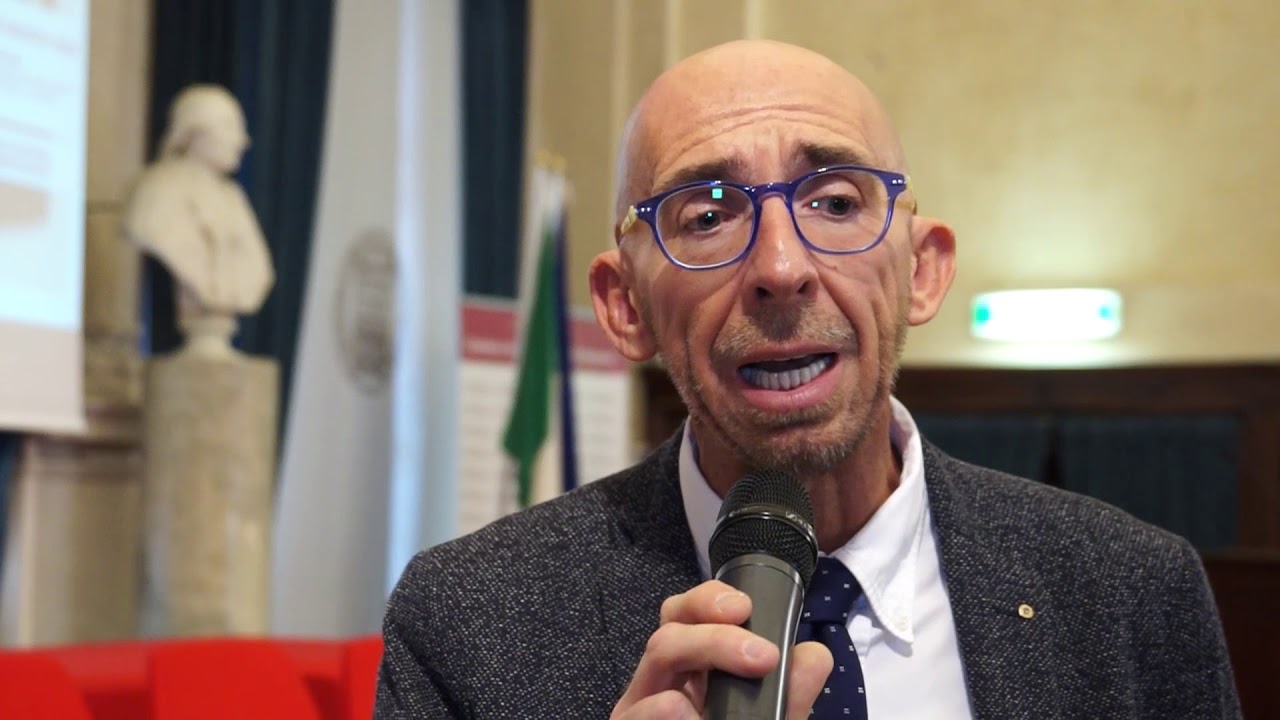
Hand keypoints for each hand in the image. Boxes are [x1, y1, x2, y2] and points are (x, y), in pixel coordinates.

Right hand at [610, 579, 833, 718]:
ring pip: (655, 658)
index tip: (745, 606)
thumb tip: (814, 656)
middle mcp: (658, 691)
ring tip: (749, 669)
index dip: (709, 600)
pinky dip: (666, 711)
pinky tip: (687, 714)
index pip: (686, 617)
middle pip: (668, 630)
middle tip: (762, 655)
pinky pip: (637, 715)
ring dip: (702, 655)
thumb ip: (790, 700)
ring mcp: (638, 716)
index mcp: (691, 679)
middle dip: (716, 631)